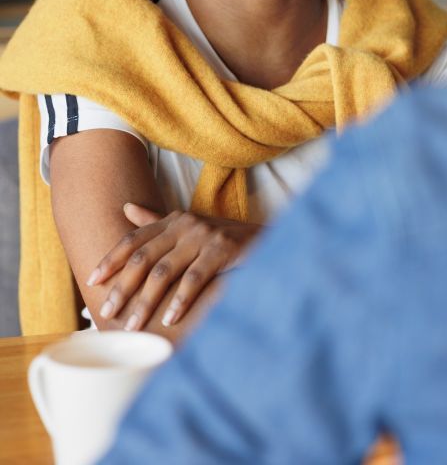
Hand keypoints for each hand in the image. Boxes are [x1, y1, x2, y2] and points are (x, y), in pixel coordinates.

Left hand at [86, 204, 260, 329]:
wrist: (267, 239)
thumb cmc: (222, 240)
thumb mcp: (188, 227)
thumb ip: (156, 221)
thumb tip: (125, 208)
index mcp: (174, 220)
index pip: (135, 238)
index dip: (112, 258)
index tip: (92, 280)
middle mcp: (185, 225)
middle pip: (143, 257)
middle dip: (123, 286)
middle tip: (108, 312)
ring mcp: (204, 236)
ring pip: (164, 271)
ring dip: (146, 301)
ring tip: (133, 325)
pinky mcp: (223, 250)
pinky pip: (195, 278)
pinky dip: (180, 300)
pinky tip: (169, 319)